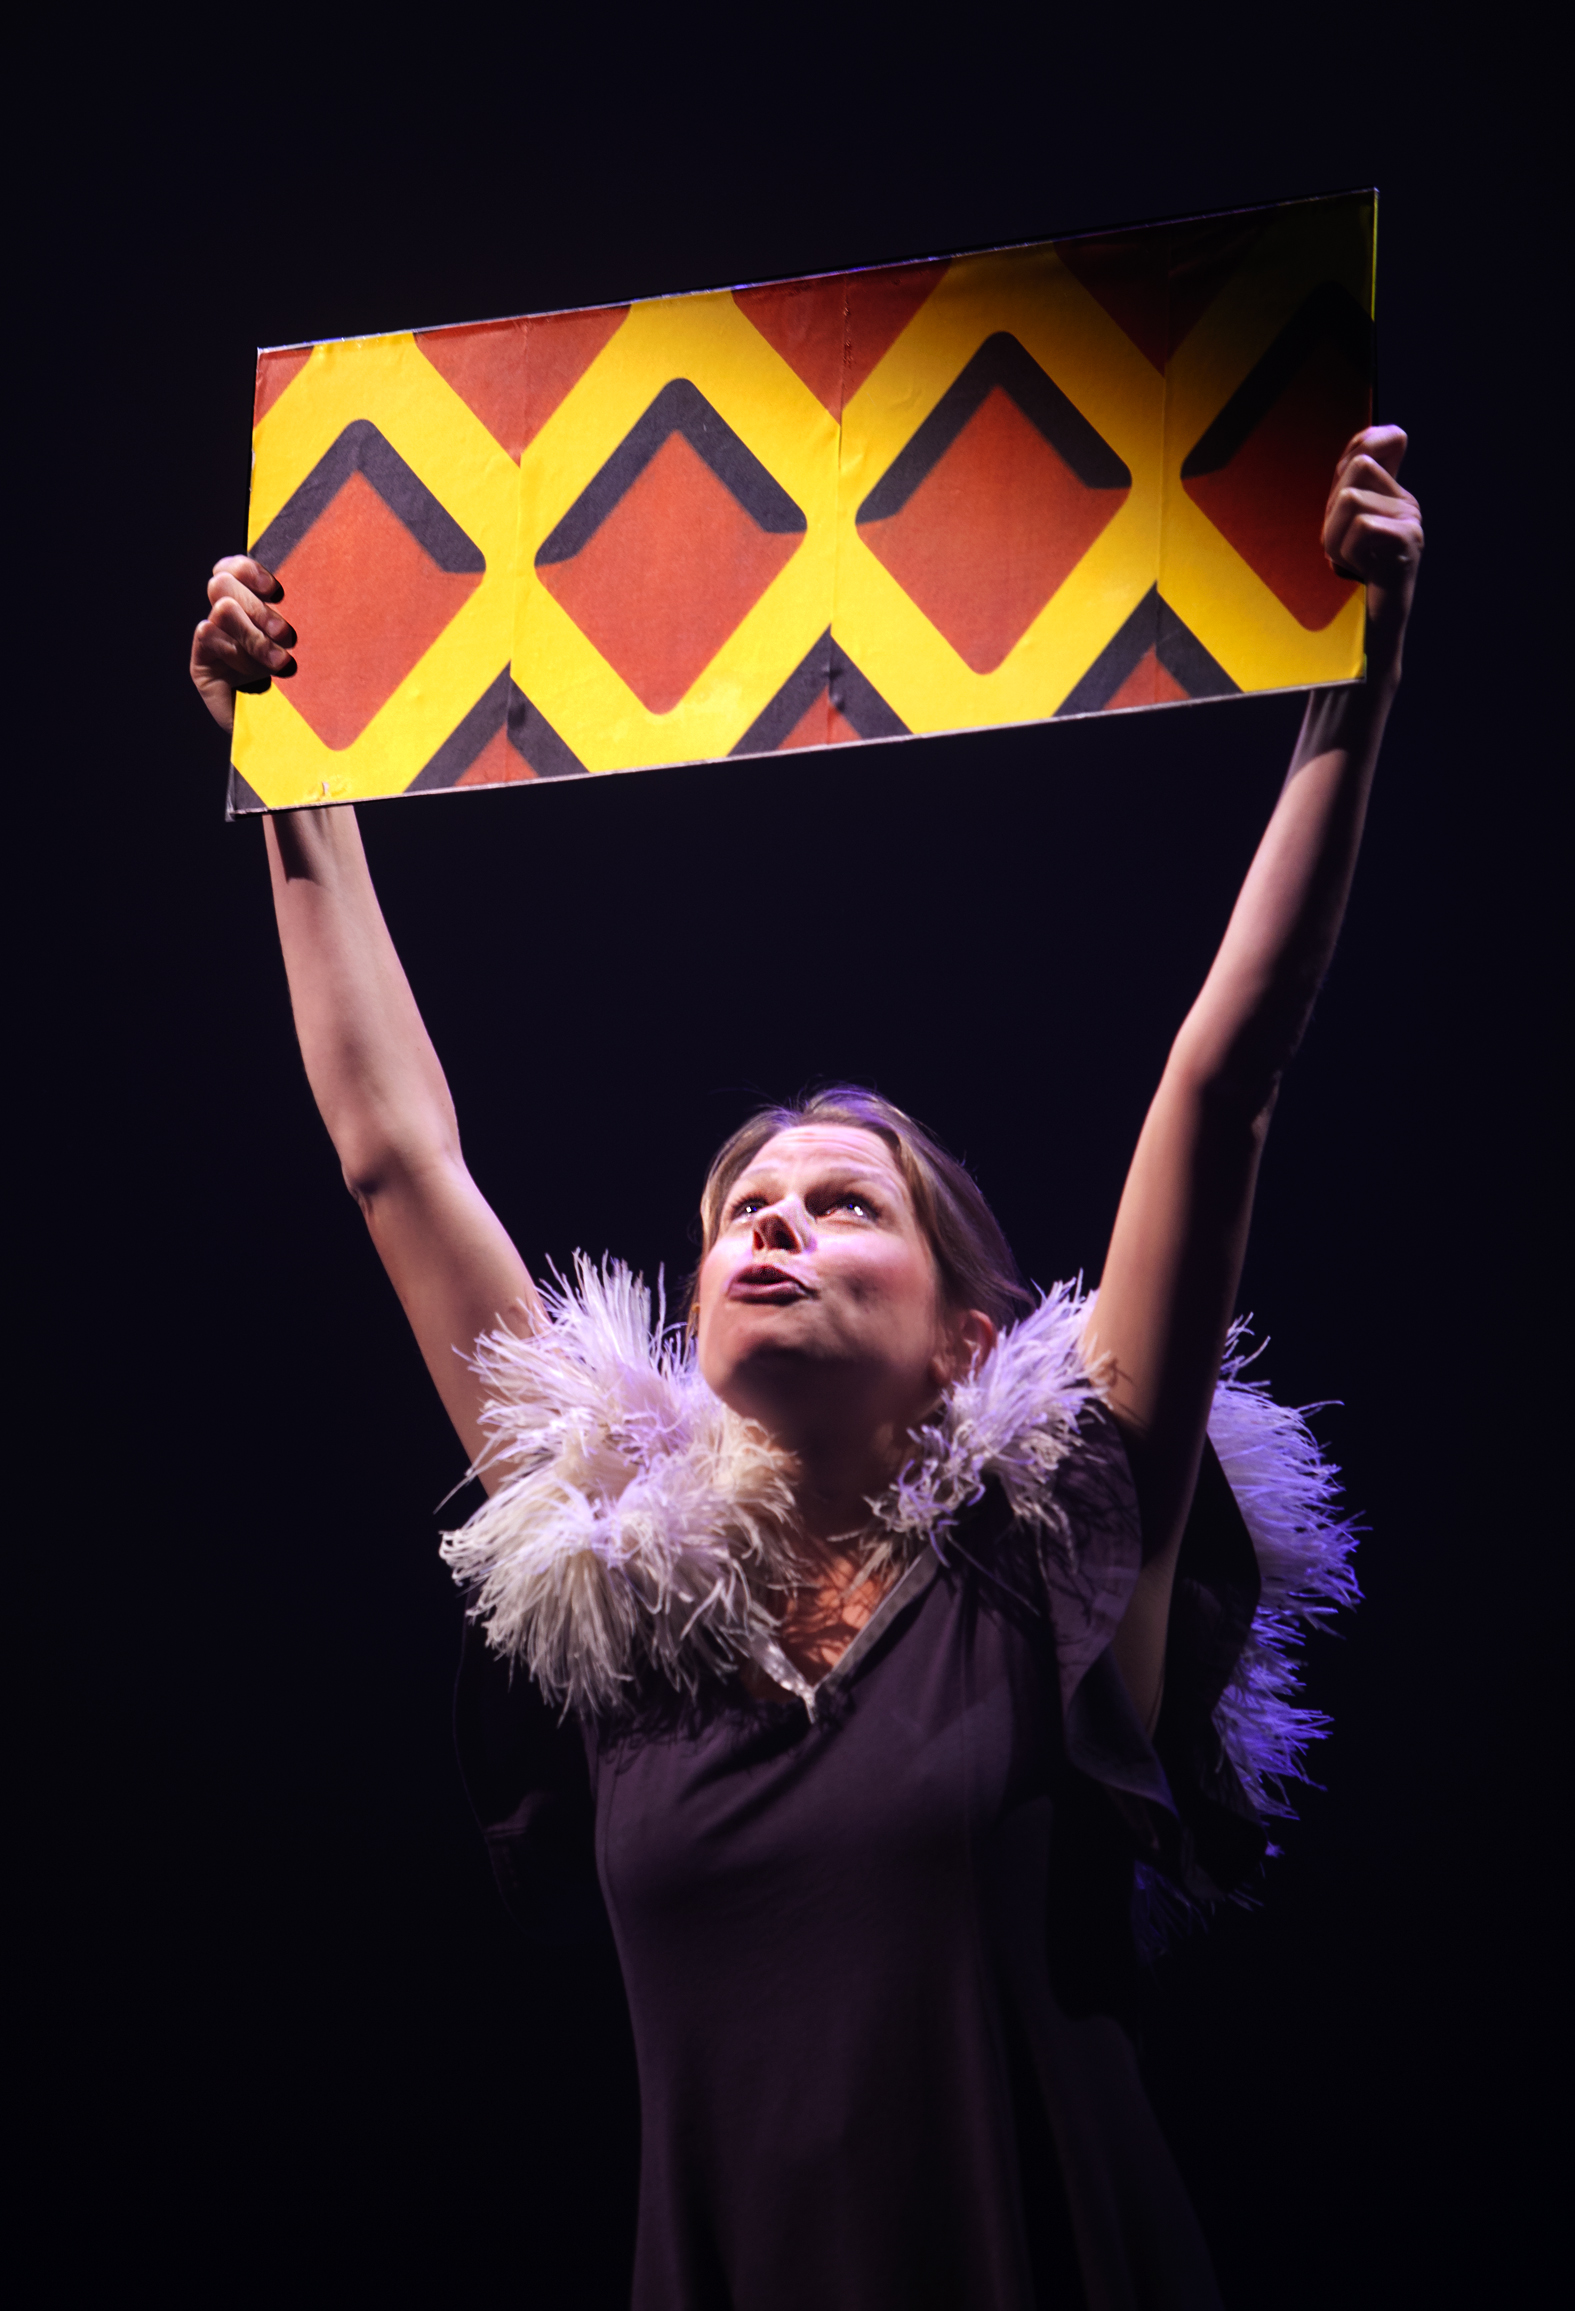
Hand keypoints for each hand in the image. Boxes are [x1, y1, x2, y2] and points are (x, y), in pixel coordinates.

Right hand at [190, 555, 297, 734]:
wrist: (288, 735)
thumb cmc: (307, 687)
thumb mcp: (309, 651)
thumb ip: (304, 620)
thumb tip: (328, 593)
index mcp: (249, 604)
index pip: (233, 568)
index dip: (250, 570)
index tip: (279, 591)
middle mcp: (227, 617)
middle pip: (223, 583)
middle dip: (259, 608)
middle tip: (288, 636)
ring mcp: (212, 638)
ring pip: (222, 609)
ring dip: (254, 635)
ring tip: (281, 663)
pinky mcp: (202, 662)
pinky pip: (209, 636)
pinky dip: (237, 652)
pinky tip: (256, 675)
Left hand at [1323, 426, 1423, 678]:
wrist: (1364, 641)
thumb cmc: (1343, 590)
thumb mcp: (1337, 534)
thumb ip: (1346, 490)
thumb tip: (1375, 439)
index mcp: (1390, 495)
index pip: (1374, 442)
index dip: (1351, 458)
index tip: (1339, 508)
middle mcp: (1407, 503)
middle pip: (1357, 466)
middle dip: (1331, 512)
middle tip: (1338, 551)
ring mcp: (1412, 521)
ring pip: (1353, 499)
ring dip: (1334, 536)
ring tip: (1346, 565)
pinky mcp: (1409, 542)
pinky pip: (1362, 526)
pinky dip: (1347, 552)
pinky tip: (1359, 573)